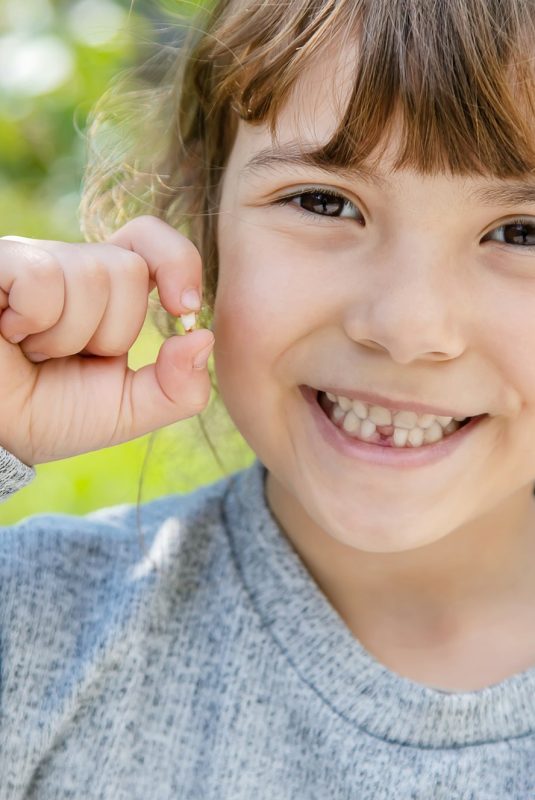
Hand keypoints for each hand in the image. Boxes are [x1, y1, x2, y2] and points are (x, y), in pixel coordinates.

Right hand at [0, 215, 213, 464]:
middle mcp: (68, 265)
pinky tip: (9, 332)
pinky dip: (32, 320)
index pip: (150, 240)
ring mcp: (30, 260)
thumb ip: (178, 388)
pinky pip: (41, 277)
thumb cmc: (49, 415)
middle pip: (128, 270)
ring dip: (66, 336)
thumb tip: (204, 338)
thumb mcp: (128, 411)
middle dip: (108, 333)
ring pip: (90, 275)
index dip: (177, 264)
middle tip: (68, 357)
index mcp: (104, 290)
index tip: (182, 309)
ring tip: (34, 351)